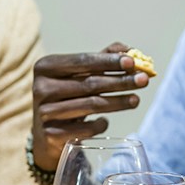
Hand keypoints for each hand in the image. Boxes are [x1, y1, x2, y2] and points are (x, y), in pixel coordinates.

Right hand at [31, 43, 148, 171]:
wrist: (46, 133)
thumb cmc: (67, 96)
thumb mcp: (79, 75)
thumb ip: (102, 59)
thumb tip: (130, 50)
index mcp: (46, 67)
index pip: (83, 61)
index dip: (109, 61)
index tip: (132, 62)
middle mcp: (41, 88)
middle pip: (90, 83)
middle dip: (121, 81)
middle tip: (144, 80)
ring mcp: (45, 112)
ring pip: (91, 105)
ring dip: (118, 102)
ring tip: (136, 99)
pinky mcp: (51, 134)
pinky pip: (86, 129)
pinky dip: (101, 124)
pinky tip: (106, 121)